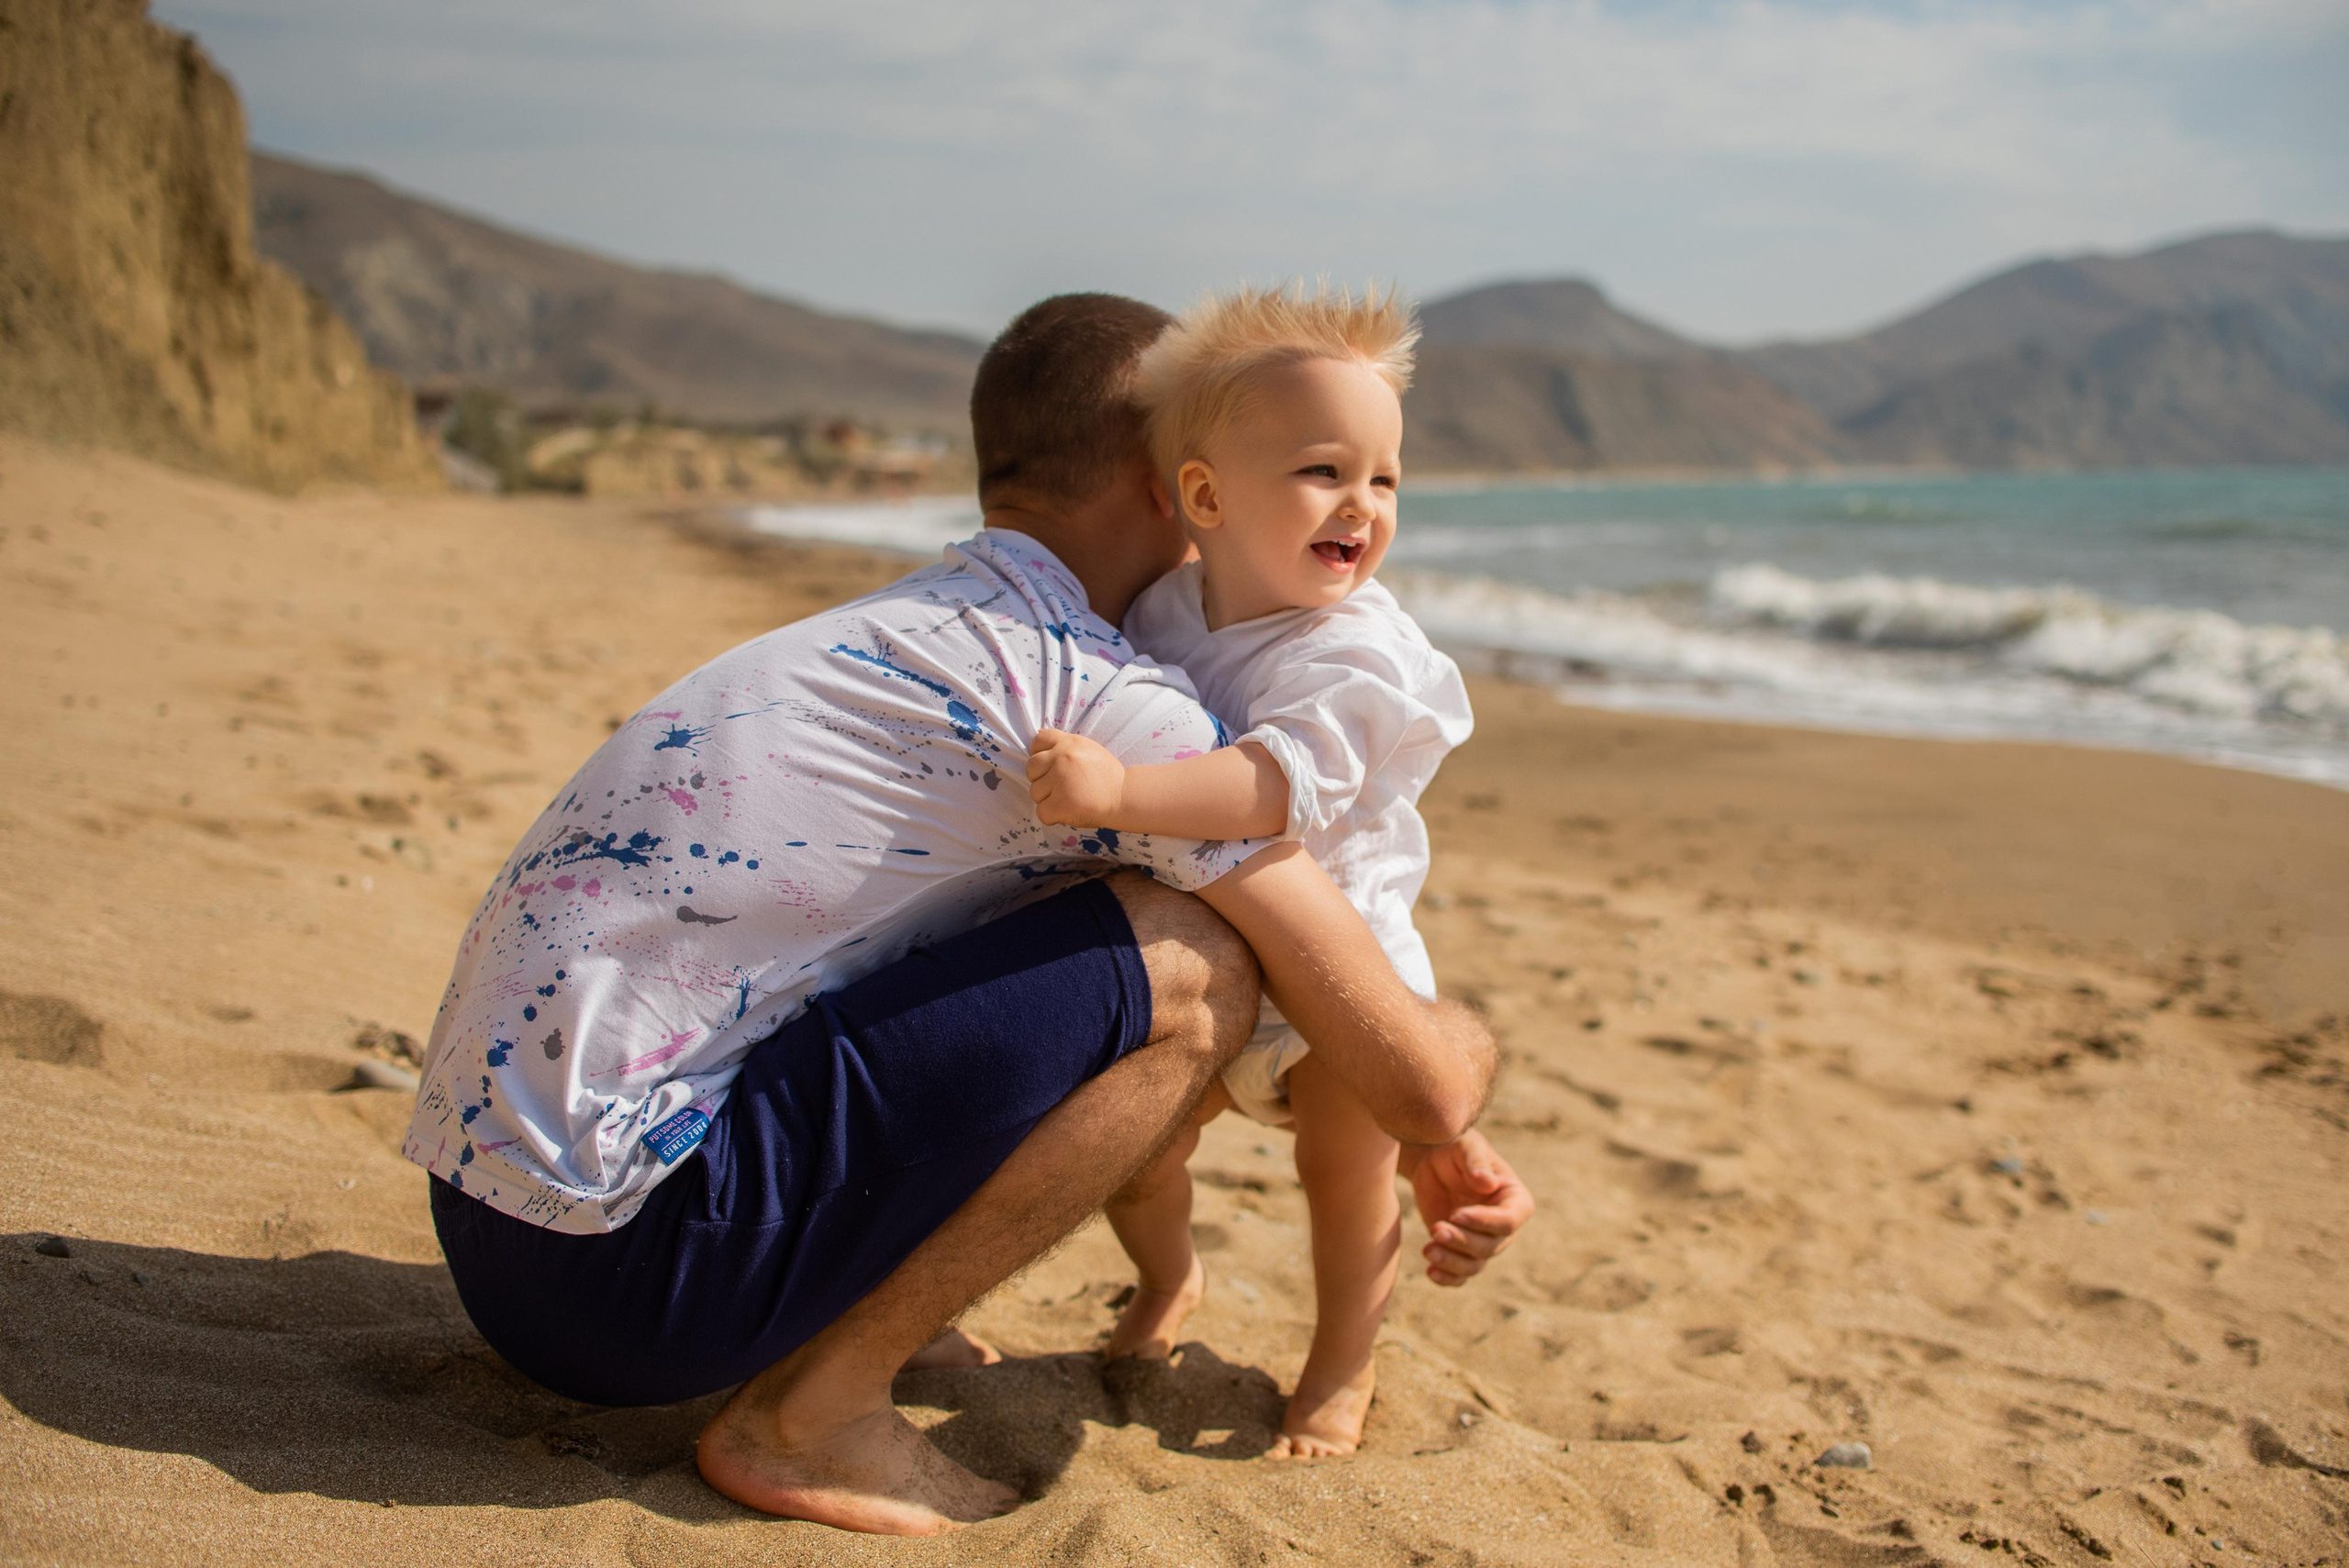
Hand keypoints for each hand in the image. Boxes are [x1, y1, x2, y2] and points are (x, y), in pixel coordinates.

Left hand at [1027, 728, 1125, 827]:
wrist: (1125, 796)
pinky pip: (1041, 811)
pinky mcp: (1061, 803)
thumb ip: (1063, 744)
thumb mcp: (1087, 748)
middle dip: (1041, 779)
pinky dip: (1052, 816)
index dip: (1039, 755)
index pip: (1037, 742)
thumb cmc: (1105, 775)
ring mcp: (1061, 780)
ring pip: (1035, 792)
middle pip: (1031, 769)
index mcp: (1069, 743)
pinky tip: (1067, 811)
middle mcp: (1062, 758)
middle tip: (1061, 787)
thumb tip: (1037, 736)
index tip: (1050, 766)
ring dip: (1048, 799)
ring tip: (1069, 799)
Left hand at [1401, 1129, 1531, 1285]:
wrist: (1432, 1162)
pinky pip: (1461, 1274)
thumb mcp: (1466, 1145)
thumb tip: (1487, 1183)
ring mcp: (1483, 1240)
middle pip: (1491, 1246)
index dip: (1485, 1222)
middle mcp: (1503, 1225)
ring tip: (1428, 1250)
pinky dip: (1448, 1278)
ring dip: (1452, 1262)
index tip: (1456, 1214)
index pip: (1509, 1221)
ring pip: (1475, 1264)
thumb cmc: (1455, 1149)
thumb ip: (1476, 1160)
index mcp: (1515, 1199)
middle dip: (1463, 1242)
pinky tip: (1430, 1272)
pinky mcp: (1461, 1250)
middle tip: (1436, 1228)